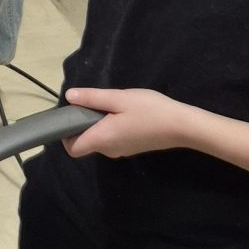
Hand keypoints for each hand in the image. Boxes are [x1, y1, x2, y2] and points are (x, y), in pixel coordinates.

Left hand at [64, 87, 195, 157]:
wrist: (182, 126)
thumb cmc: (150, 110)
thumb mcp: (119, 98)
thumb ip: (92, 98)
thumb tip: (69, 97)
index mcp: (102, 139)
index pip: (72, 149)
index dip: (66, 134)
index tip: (72, 115)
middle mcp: (108, 150)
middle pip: (85, 142)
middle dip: (83, 124)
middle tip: (95, 103)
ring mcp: (121, 151)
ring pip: (99, 139)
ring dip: (98, 123)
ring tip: (113, 105)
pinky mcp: (132, 147)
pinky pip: (112, 139)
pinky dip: (111, 127)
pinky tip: (125, 112)